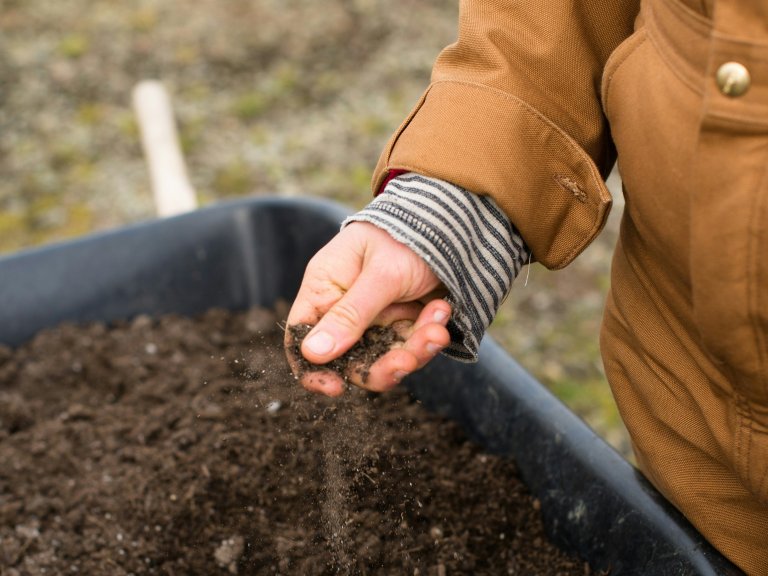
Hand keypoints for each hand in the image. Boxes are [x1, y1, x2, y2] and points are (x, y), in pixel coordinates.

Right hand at [285, 221, 451, 395]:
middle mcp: (346, 307)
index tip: (335, 388)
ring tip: (437, 330)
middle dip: (381, 365)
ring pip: (385, 357)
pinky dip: (429, 334)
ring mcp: (376, 317)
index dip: (312, 368)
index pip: (302, 336)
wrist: (450, 221)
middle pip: (350, 358)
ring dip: (414, 350)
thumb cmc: (405, 236)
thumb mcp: (380, 274)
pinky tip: (442, 310)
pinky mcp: (404, 322)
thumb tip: (312, 354)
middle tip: (407, 360)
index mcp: (325, 288)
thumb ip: (350, 314)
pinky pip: (411, 346)